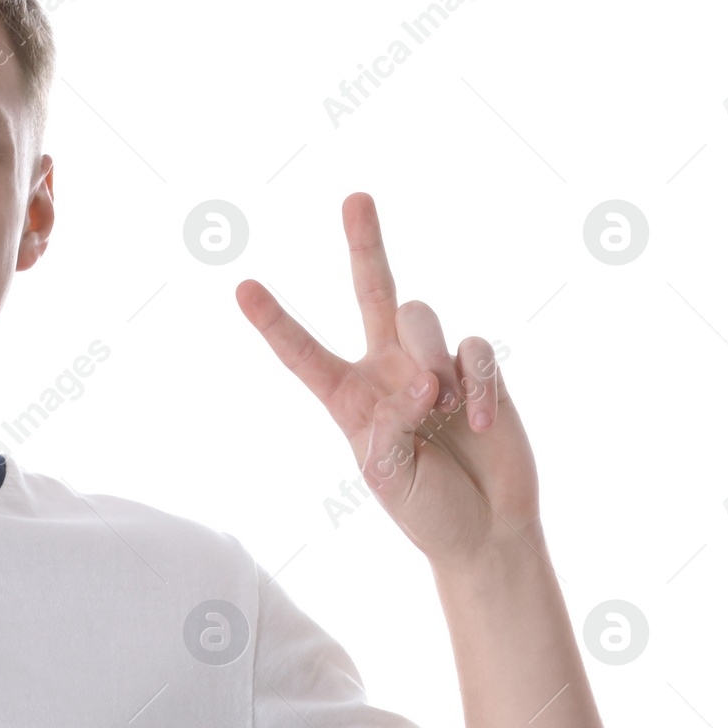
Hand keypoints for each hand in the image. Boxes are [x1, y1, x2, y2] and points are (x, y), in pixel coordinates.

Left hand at [235, 192, 539, 565]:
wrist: (487, 529)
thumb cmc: (425, 509)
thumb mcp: (387, 478)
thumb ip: (392, 426)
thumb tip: (424, 380)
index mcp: (348, 397)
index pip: (304, 353)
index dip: (274, 322)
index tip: (241, 288)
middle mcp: (388, 369)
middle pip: (374, 290)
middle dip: (366, 244)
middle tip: (355, 198)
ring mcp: (436, 363)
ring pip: (421, 318)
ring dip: (427, 357)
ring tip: (440, 408)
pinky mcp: (480, 370)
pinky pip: (474, 349)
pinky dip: (477, 385)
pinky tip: (479, 424)